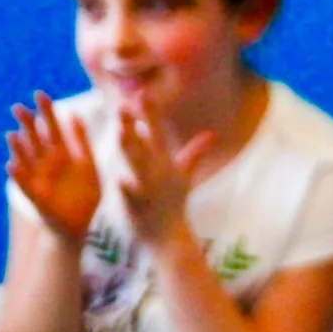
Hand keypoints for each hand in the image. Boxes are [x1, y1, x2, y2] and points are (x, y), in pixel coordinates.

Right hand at [6, 92, 100, 242]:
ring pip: (26, 160)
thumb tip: (75, 115)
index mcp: (63, 155)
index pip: (53, 129)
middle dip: (27, 125)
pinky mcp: (36, 196)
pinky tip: (12, 165)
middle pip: (36, 140)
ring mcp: (39, 178)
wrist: (81, 225)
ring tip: (13, 135)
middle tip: (18, 107)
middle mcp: (47, 164)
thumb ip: (82, 144)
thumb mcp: (89, 167)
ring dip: (18, 148)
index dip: (47, 113)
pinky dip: (18, 176)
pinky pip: (25, 185)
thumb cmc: (85, 195)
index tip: (40, 94)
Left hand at [117, 103, 214, 245]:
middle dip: (136, 126)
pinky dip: (128, 191)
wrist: (171, 239)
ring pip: (138, 167)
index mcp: (166, 165)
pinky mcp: (140, 209)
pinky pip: (132, 199)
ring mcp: (150, 192)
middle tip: (124, 105)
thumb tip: (212, 135)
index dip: (150, 114)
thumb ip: (195, 153)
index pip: (157, 134)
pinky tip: (119, 181)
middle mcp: (160, 175)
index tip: (142, 93)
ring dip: (131, 150)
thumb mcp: (186, 176)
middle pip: (146, 146)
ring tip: (120, 132)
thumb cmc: (173, 205)